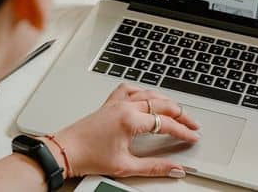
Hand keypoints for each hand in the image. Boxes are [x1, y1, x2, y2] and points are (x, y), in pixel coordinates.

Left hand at [48, 84, 199, 178]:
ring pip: (150, 93)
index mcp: (130, 120)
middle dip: (182, 115)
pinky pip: (130, 89)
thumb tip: (174, 168)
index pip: (166, 124)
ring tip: (177, 110)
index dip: (183, 131)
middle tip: (192, 124)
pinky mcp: (110, 103)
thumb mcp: (125, 166)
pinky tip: (148, 96)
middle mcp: (125, 107)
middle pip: (163, 104)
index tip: (192, 137)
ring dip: (167, 101)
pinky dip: (143, 91)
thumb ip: (154, 167)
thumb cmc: (88, 157)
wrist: (65, 151)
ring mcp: (117, 103)